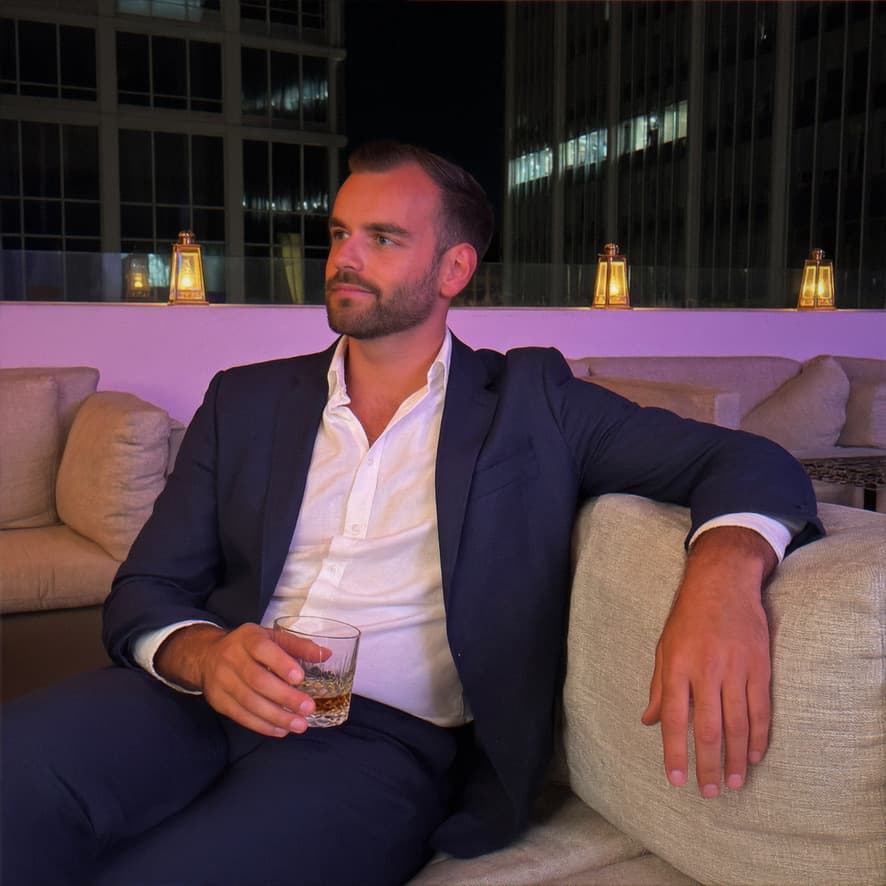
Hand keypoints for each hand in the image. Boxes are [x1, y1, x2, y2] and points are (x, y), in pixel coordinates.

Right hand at [154, 622, 316, 736]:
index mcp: (248, 638)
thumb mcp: (271, 637)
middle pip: (257, 680)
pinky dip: (262, 726)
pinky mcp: (218, 701)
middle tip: (308, 708)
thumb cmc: (249, 646)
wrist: (207, 656)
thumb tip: (325, 655)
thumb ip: (298, 645)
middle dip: (285, 697)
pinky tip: (281, 730)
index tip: (300, 678)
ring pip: (249, 702)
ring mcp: (222, 681)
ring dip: (277, 717)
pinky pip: (241, 716)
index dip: (281, 664)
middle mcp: (231, 658)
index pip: (262, 650)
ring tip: (299, 725)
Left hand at [641, 526, 776, 796]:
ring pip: (738, 724)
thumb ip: (658, 687)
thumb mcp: (663, 646)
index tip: (676, 780)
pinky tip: (754, 754)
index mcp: (677, 666)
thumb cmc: (687, 616)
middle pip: (709, 728)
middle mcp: (706, 670)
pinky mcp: (759, 665)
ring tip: (734, 782)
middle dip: (709, 764)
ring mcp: (735, 668)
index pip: (674, 719)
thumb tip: (648, 721)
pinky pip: (761, 708)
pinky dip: (758, 735)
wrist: (722, 581)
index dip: (674, 752)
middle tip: (710, 792)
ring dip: (736, 757)